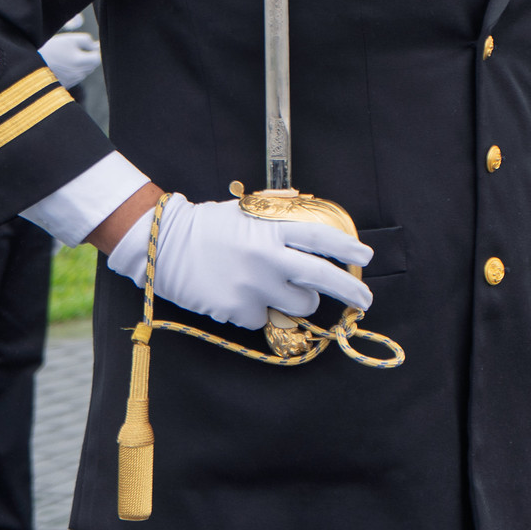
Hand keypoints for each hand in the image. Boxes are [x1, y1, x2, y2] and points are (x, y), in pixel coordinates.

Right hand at [38, 31, 101, 88]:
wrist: (30, 65)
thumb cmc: (50, 49)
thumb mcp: (69, 39)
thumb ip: (87, 41)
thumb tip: (96, 46)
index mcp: (80, 62)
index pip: (97, 58)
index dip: (95, 51)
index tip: (87, 46)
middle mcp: (78, 74)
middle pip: (91, 66)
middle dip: (87, 57)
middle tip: (74, 49)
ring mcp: (72, 82)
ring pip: (83, 72)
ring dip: (79, 64)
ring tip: (64, 57)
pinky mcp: (65, 86)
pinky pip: (75, 78)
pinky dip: (72, 71)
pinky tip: (61, 65)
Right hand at [105, 193, 372, 329]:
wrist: (165, 247)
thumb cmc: (209, 226)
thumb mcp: (246, 213)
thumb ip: (279, 220)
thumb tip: (312, 227)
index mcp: (270, 230)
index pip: (320, 238)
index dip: (347, 248)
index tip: (365, 257)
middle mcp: (266, 258)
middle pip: (321, 277)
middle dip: (350, 290)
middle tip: (365, 299)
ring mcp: (253, 287)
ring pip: (299, 304)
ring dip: (300, 300)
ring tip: (282, 288)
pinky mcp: (239, 311)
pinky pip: (265, 316)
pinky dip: (261, 309)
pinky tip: (241, 293)